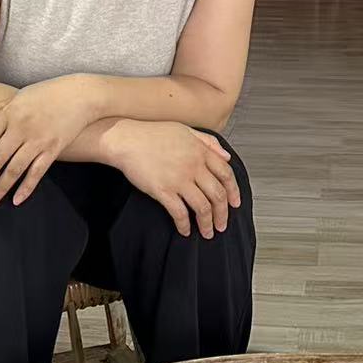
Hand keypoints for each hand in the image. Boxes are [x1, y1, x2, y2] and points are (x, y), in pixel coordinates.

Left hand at [0, 76, 101, 205]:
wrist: (80, 95)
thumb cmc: (45, 94)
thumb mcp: (16, 97)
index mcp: (8, 114)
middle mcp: (20, 128)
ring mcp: (38, 139)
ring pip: (15, 169)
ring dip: (1, 187)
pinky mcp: (53, 149)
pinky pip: (37, 172)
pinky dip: (26, 187)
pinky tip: (17, 199)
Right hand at [109, 122, 239, 239]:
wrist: (126, 139)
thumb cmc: (153, 134)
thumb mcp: (186, 130)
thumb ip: (209, 142)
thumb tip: (226, 156)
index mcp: (201, 151)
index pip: (226, 174)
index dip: (234, 192)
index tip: (235, 203)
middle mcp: (193, 166)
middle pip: (218, 195)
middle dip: (223, 214)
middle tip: (222, 224)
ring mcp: (179, 180)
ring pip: (202, 208)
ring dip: (207, 224)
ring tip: (207, 232)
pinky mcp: (163, 191)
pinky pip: (179, 213)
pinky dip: (184, 225)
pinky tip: (185, 230)